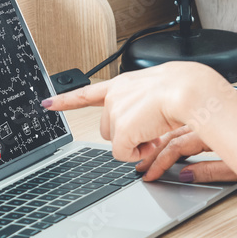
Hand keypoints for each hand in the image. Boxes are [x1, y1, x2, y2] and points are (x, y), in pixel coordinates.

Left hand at [41, 62, 233, 161]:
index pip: (88, 92)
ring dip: (135, 142)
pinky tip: (152, 139)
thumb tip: (142, 128)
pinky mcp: (121, 129)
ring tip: (155, 130)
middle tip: (150, 129)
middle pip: (108, 127)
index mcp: (123, 83)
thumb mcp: (158, 92)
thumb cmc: (185, 89)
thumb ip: (141, 105)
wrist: (189, 90)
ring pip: (116, 141)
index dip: (66, 100)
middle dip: (127, 133)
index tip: (47, 103)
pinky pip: (123, 154)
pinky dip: (138, 153)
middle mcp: (115, 94)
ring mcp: (116, 111)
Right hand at [135, 126, 236, 182]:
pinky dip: (173, 133)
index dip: (160, 162)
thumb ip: (209, 171)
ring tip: (147, 153)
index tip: (149, 174)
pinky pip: (188, 124)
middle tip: (140, 165)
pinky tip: (168, 139)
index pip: (177, 147)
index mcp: (211, 131)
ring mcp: (213, 117)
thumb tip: (186, 176)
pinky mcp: (219, 117)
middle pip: (172, 134)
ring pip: (177, 126)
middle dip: (153, 150)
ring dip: (161, 140)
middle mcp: (210, 120)